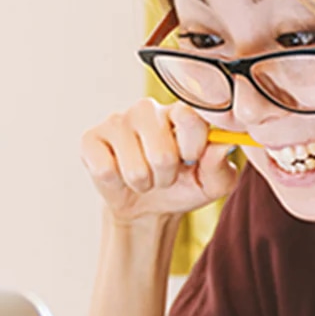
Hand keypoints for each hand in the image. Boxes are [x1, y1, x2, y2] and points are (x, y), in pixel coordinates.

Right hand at [79, 98, 238, 224]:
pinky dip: (117, 184)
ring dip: (144, 183)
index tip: (192, 160)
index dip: (193, 148)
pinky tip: (120, 175)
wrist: (149, 206)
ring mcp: (117, 121)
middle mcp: (148, 109)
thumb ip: (221, 166)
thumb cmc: (185, 186)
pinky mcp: (91, 138)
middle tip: (166, 175)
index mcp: (182, 112)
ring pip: (135, 168)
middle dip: (167, 176)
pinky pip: (106, 171)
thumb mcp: (214, 184)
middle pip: (162, 153)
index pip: (190, 117)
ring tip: (146, 177)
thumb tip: (223, 145)